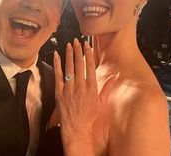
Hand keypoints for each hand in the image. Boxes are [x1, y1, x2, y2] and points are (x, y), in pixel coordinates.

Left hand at [53, 38, 115, 154]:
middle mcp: (80, 86)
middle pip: (79, 64)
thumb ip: (106, 88)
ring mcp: (69, 88)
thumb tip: (114, 76)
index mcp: (91, 88)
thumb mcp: (101, 103)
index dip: (88, 54)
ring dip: (69, 54)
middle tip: (77, 40)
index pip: (90, 66)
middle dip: (78, 50)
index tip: (87, 45)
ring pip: (69, 67)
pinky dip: (57, 64)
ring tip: (69, 44)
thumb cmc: (89, 117)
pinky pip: (58, 75)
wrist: (77, 129)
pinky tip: (56, 55)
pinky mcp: (59, 92)